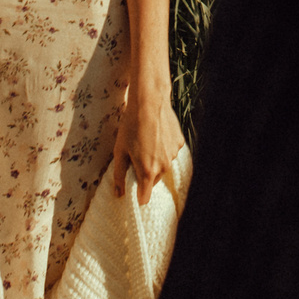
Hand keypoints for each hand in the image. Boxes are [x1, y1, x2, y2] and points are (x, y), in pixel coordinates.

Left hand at [107, 84, 184, 206]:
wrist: (149, 102)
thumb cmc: (131, 126)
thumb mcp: (120, 151)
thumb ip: (119, 175)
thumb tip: (118, 194)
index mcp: (147, 171)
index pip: (145, 197)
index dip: (138, 196)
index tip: (133, 191)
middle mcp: (164, 166)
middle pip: (153, 179)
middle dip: (145, 173)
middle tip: (135, 156)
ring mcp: (173, 154)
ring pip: (163, 165)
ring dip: (155, 160)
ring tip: (146, 142)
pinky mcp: (179, 143)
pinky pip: (170, 152)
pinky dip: (163, 149)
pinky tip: (156, 135)